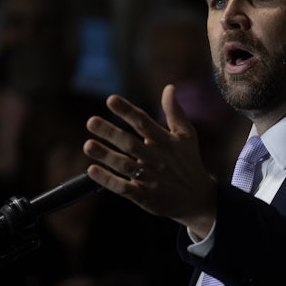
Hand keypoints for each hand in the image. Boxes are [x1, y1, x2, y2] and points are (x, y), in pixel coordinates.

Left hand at [83, 84, 217, 235]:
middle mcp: (159, 160)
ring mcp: (152, 179)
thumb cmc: (188, 161)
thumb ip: (176, 112)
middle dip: (111, 133)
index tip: (111, 100)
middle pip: (132, 144)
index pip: (145, 123)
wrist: (197, 198)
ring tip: (88, 145)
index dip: (128, 111)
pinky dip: (108, 180)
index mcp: (168, 142)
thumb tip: (169, 88)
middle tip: (91, 121)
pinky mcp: (145, 197)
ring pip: (126, 166)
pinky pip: (124, 189)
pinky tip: (92, 170)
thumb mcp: (187, 136)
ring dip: (106, 156)